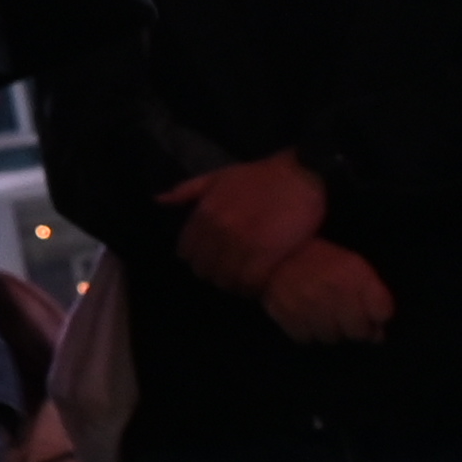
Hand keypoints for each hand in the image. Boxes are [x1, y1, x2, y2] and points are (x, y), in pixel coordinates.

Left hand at [162, 152, 328, 295]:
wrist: (303, 173)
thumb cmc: (261, 176)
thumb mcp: (219, 176)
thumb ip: (187, 190)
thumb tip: (158, 200)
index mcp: (205, 212)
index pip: (187, 252)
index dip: (198, 259)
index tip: (212, 260)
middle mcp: (219, 229)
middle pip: (204, 270)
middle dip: (215, 274)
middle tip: (231, 272)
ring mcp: (243, 242)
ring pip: (226, 280)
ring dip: (234, 284)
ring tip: (246, 281)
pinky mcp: (267, 253)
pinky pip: (250, 283)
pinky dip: (253, 287)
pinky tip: (260, 284)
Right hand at [259, 240, 397, 346]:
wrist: (277, 253)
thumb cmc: (323, 261)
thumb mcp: (356, 268)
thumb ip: (374, 299)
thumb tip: (378, 336)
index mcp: (353, 272)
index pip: (382, 312)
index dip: (378, 316)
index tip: (371, 313)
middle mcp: (331, 288)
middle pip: (357, 332)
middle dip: (356, 328)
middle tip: (346, 318)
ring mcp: (306, 303)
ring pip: (332, 339)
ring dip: (332, 331)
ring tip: (324, 316)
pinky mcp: (284, 313)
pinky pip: (306, 339)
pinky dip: (309, 332)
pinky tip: (307, 318)